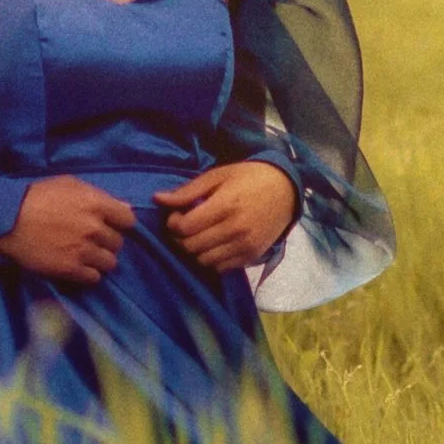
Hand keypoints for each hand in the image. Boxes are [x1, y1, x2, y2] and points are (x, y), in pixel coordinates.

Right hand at [0, 175, 136, 284]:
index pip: (128, 220)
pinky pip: (93, 277)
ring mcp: (83, 250)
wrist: (6, 219)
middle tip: (92, 240)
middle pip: (118, 243)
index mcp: (95, 203)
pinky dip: (88, 273)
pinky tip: (77, 266)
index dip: (120, 223)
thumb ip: (98, 195)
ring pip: (109, 263)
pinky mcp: (69, 269)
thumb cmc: (35, 196)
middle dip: (107, 242)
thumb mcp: (68, 184)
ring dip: (100, 259)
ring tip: (85, 256)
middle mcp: (94, 228)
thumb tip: (124, 208)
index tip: (110, 225)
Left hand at [153, 161, 297, 272]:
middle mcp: (235, 229)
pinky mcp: (252, 256)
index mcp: (225, 205)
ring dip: (194, 251)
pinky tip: (213, 244)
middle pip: (190, 247)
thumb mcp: (217, 176)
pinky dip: (211, 259)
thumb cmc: (248, 178)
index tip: (176, 215)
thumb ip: (187, 191)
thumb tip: (157, 199)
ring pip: (203, 260)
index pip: (184, 228)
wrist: (286, 190)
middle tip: (184, 227)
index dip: (172, 224)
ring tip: (198, 235)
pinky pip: (220, 268)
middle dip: (179, 238)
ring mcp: (245, 245)